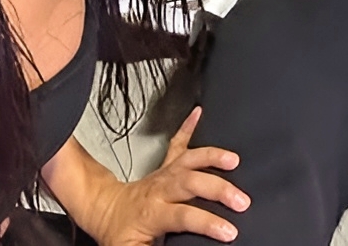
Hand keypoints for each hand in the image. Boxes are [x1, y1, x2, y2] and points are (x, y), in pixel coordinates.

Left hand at [90, 108, 246, 244]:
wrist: (105, 212)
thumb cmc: (121, 233)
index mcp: (153, 213)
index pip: (184, 215)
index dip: (207, 222)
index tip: (229, 231)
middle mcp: (160, 189)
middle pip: (191, 182)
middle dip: (218, 188)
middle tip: (241, 199)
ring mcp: (164, 174)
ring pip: (189, 159)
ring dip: (212, 156)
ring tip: (233, 159)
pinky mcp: (166, 166)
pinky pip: (177, 142)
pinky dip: (188, 126)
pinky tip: (198, 113)